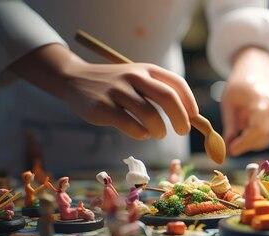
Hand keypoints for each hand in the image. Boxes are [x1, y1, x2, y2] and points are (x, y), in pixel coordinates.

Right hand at [9, 44, 198, 139]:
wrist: (74, 80)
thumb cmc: (116, 86)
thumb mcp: (138, 80)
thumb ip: (160, 93)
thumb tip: (191, 118)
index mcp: (147, 69)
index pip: (177, 84)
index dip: (190, 103)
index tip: (194, 117)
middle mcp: (134, 76)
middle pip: (168, 98)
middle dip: (181, 119)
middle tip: (183, 131)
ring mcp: (117, 91)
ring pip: (150, 115)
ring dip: (160, 130)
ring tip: (158, 133)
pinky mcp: (103, 107)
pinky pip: (131, 126)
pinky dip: (141, 134)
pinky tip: (141, 133)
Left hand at [221, 47, 268, 155]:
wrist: (258, 75)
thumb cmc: (240, 88)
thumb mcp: (228, 104)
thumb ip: (229, 127)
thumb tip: (227, 149)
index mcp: (262, 100)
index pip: (258, 128)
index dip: (245, 143)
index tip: (231, 150)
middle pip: (263, 137)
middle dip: (246, 145)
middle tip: (230, 147)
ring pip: (267, 140)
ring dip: (250, 143)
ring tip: (238, 133)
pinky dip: (257, 139)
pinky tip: (247, 130)